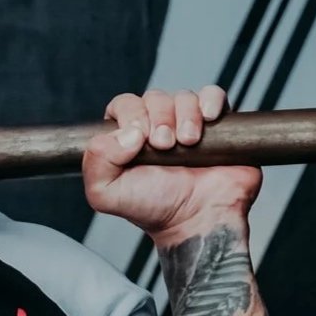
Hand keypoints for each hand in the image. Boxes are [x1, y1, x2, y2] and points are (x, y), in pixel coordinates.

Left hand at [83, 87, 261, 244]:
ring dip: (185, 115)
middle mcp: (158, 126)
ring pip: (184, 96)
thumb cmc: (155, 209)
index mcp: (128, 137)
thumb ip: (96, 161)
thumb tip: (127, 133)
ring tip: (187, 142)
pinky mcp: (218, 125)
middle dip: (159, 118)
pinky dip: (211, 100)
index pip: (125, 104)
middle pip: (155, 97)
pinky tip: (208, 119)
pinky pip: (214, 95)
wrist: (198, 221)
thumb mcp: (106, 193)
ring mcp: (188, 123)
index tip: (141, 139)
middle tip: (165, 146)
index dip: (132, 114)